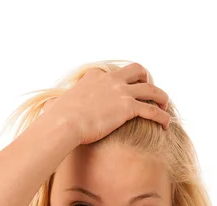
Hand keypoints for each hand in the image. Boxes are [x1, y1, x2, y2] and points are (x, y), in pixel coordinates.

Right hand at [41, 62, 170, 145]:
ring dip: (161, 97)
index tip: (127, 90)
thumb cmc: (57, 120)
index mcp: (94, 77)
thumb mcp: (57, 105)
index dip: (124, 81)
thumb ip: (59, 104)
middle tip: (150, 93)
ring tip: (165, 107)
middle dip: (147, 80)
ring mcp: (120, 92)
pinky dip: (162, 116)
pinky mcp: (128, 107)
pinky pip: (152, 110)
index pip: (113, 73)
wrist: (63, 124)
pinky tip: (167, 124)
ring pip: (151, 89)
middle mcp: (110, 80)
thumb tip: (49, 110)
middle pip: (137, 71)